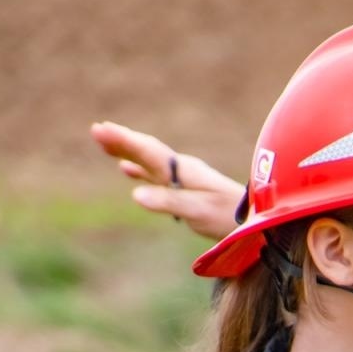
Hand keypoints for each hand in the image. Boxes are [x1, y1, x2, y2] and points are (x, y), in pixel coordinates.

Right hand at [90, 121, 242, 240]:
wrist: (256, 223)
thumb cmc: (227, 217)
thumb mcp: (197, 211)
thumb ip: (168, 202)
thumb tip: (135, 195)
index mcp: (182, 171)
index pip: (148, 151)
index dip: (123, 140)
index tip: (101, 128)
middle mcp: (182, 170)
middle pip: (146, 151)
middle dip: (121, 140)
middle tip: (96, 129)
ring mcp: (183, 179)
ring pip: (148, 160)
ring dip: (127, 151)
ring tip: (105, 143)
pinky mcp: (186, 190)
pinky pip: (155, 175)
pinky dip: (138, 170)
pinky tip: (127, 171)